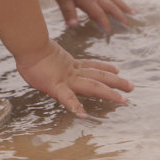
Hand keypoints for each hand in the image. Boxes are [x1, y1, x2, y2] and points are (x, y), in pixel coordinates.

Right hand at [15, 42, 132, 118]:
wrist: (27, 45)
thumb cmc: (30, 48)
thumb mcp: (44, 54)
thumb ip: (50, 58)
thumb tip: (46, 58)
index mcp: (69, 64)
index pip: (91, 66)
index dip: (105, 67)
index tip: (117, 69)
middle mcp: (72, 72)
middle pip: (99, 77)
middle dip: (116, 82)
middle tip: (131, 87)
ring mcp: (66, 79)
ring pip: (93, 86)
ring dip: (109, 93)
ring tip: (123, 99)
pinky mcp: (56, 86)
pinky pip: (67, 98)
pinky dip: (75, 106)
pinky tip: (83, 114)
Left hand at [50, 0, 133, 34]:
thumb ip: (69, 13)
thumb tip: (73, 25)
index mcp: (88, 0)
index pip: (99, 14)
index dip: (105, 23)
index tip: (110, 33)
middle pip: (111, 6)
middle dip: (120, 16)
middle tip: (128, 24)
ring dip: (122, 6)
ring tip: (131, 12)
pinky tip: (115, 0)